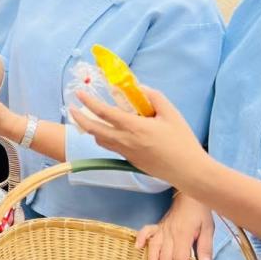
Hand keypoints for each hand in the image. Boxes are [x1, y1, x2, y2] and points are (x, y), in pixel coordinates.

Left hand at [71, 86, 205, 184]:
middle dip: (79, 118)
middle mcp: (124, 140)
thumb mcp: (171, 113)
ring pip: (99, 140)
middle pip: (93, 129)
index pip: (103, 112)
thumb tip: (140, 88)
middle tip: (71, 108)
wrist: (189, 171)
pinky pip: (110, 147)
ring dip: (90, 129)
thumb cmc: (182, 141)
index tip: (79, 93)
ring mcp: (125, 152)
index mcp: (133, 127)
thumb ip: (154, 97)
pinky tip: (107, 131)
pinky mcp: (129, 160)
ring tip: (87, 118)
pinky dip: (103, 137)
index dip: (88, 102)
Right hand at [136, 194, 213, 259]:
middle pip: (165, 256)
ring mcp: (162, 228)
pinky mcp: (158, 225)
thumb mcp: (208, 228)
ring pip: (154, 247)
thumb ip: (205, 246)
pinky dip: (141, 238)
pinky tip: (138, 248)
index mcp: (183, 234)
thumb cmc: (200, 211)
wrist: (189, 194)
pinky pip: (146, 231)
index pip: (180, 257)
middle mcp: (169, 233)